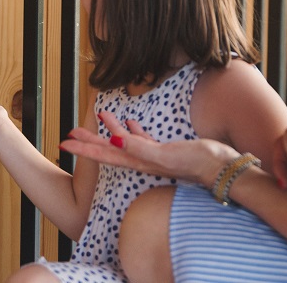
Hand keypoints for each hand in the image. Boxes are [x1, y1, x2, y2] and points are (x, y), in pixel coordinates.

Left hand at [61, 111, 239, 186]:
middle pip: (108, 149)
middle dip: (89, 141)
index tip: (64, 143)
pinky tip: (130, 122)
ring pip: (125, 142)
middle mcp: (141, 160)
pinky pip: (143, 139)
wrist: (223, 169)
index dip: (83, 148)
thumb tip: (113, 139)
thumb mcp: (164, 154)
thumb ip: (139, 147)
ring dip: (110, 130)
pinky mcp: (166, 150)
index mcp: (137, 161)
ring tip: (100, 116)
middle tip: (71, 133)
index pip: (103, 154)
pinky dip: (133, 131)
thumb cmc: (196, 163)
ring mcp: (153, 156)